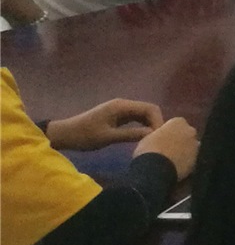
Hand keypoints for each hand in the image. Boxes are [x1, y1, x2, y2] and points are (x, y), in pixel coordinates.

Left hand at [46, 98, 162, 150]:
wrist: (65, 134)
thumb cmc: (85, 136)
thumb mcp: (108, 137)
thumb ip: (131, 134)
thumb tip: (152, 134)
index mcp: (122, 106)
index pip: (149, 108)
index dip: (158, 121)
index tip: (160, 137)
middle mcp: (123, 104)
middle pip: (148, 110)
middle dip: (156, 123)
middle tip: (158, 140)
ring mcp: (120, 109)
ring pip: (142, 114)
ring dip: (149, 125)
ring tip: (152, 140)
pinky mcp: (117, 116)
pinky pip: (135, 118)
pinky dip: (141, 126)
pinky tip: (142, 137)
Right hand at [134, 117, 199, 180]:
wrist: (157, 168)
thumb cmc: (148, 149)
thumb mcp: (148, 136)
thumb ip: (160, 133)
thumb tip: (161, 137)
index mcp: (178, 121)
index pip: (176, 124)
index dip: (168, 132)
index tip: (161, 139)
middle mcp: (190, 130)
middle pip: (186, 134)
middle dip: (179, 140)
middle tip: (167, 149)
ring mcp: (195, 145)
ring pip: (190, 146)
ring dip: (184, 151)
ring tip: (171, 160)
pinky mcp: (196, 159)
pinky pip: (190, 159)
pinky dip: (185, 162)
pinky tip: (175, 167)